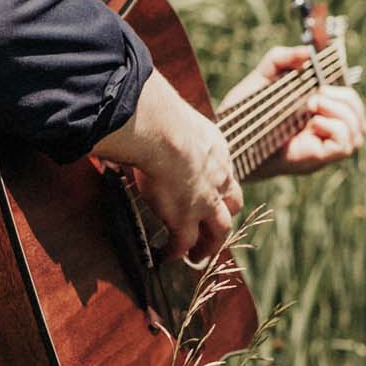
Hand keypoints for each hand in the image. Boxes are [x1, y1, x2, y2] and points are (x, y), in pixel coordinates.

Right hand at [92, 71, 241, 262]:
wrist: (164, 132)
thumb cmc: (160, 115)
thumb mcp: (171, 115)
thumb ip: (159, 118)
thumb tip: (132, 108)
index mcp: (216, 148)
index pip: (223, 169)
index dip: (218, 182)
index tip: (209, 188)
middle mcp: (218, 176)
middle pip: (232, 202)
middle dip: (224, 215)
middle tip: (214, 228)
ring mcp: (206, 202)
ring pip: (219, 231)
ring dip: (209, 244)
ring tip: (199, 256)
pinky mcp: (187, 221)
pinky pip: (185, 245)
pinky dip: (177, 253)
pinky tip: (165, 257)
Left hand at [233, 45, 365, 178]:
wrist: (227, 141)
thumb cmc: (243, 113)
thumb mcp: (262, 78)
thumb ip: (282, 58)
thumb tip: (308, 52)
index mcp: (317, 114)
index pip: (350, 102)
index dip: (344, 89)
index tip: (322, 79)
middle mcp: (324, 132)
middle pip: (358, 114)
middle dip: (344, 97)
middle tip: (316, 94)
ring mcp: (322, 148)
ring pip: (358, 130)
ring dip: (340, 111)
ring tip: (312, 105)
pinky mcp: (317, 159)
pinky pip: (346, 145)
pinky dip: (335, 128)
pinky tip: (312, 123)